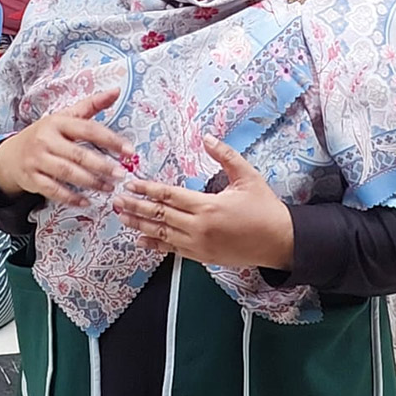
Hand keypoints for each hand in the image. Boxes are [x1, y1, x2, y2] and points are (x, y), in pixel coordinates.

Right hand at [0, 89, 132, 205]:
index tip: (129, 150)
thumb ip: (91, 105)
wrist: (11, 154)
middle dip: (102, 166)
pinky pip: (53, 190)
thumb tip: (116, 90)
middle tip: (121, 174)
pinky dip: (71, 197)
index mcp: (58, 122)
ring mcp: (37, 160)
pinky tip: (86, 201)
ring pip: (67, 173)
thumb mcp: (65, 116)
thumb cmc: (46, 134)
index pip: (88, 129)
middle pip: (78, 154)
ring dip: (91, 182)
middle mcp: (46, 140)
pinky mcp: (32, 179)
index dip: (110, 140)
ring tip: (109, 188)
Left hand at [112, 135, 293, 270]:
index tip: (130, 183)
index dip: (148, 189)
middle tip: (116, 199)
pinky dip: (154, 244)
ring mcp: (199, 245)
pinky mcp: (202, 257)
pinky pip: (172, 250)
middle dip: (136, 206)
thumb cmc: (265, 207)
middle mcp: (199, 227)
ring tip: (121, 216)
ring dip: (139, 224)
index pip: (169, 196)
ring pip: (161, 233)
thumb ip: (226, 156)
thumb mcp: (248, 176)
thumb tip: (207, 138)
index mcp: (208, 206)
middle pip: (159, 215)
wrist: (279, 241)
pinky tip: (141, 239)